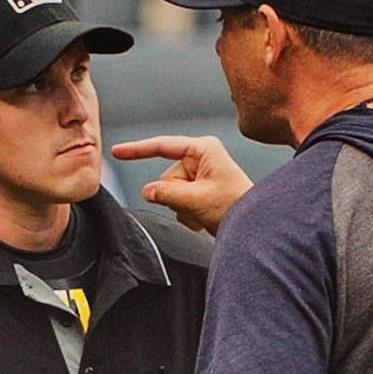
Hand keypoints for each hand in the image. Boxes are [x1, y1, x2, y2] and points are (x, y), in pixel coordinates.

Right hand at [111, 135, 253, 234]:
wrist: (254, 227)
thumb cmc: (237, 206)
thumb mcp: (197, 200)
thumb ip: (167, 194)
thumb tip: (147, 191)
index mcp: (204, 150)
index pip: (163, 146)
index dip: (138, 150)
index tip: (118, 151)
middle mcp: (201, 159)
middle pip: (166, 177)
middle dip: (176, 197)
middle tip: (198, 207)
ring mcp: (200, 175)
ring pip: (170, 193)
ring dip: (183, 208)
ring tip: (205, 213)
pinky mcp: (200, 189)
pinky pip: (179, 201)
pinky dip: (188, 213)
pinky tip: (204, 217)